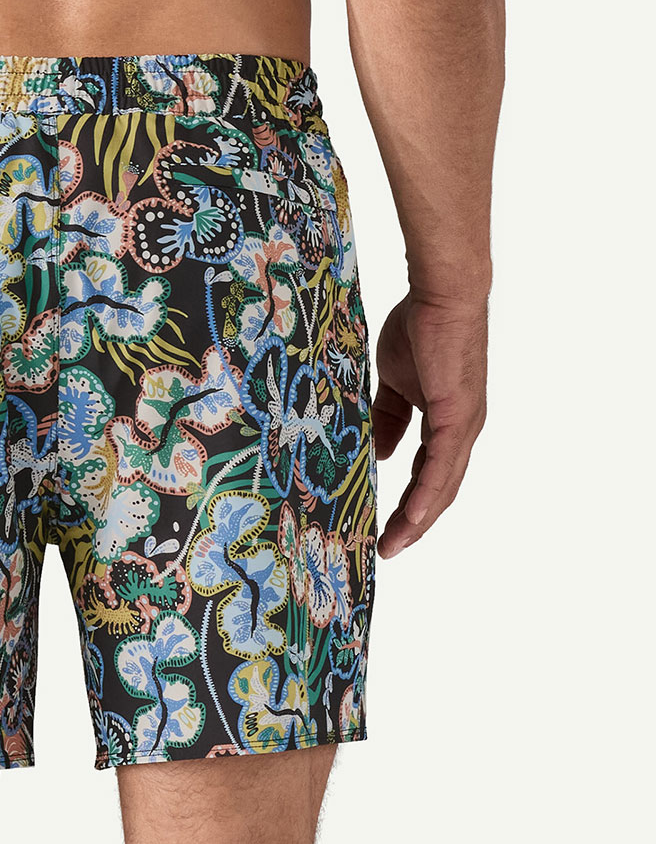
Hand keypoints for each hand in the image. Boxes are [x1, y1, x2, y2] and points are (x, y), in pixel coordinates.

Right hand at [371, 290, 487, 557]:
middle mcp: (461, 430)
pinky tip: (413, 517)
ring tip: (394, 544)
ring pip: (442, 485)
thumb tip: (380, 454)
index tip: (385, 526)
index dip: (410, 502)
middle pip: (439, 490)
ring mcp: (463, 426)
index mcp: (446, 422)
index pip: (428, 473)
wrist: (441, 296)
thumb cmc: (419, 327)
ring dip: (419, 519)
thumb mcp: (395, 383)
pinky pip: (442, 465)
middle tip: (387, 548)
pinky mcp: (458, 416)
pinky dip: (428, 494)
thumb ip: (388, 418)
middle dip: (413, 523)